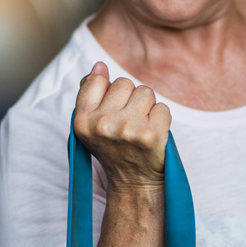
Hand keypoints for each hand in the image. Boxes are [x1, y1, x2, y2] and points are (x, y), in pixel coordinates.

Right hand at [74, 61, 170, 191]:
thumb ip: (91, 92)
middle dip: (130, 97)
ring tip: (140, 125)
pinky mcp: (151, 135)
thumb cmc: (113, 147)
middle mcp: (102, 125)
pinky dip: (161, 118)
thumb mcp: (91, 124)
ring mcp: (127, 129)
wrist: (134, 181)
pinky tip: (152, 133)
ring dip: (147, 106)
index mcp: (82, 120)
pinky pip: (163, 108)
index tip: (112, 108)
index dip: (108, 90)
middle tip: (128, 121)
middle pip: (124, 82)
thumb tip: (100, 65)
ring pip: (145, 92)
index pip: (96, 80)